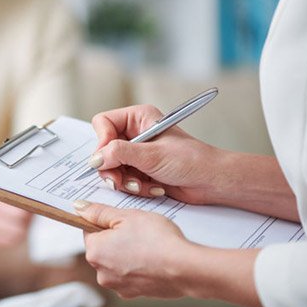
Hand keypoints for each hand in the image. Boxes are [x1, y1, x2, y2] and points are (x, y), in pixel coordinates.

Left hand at [75, 201, 194, 298]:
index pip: (88, 230)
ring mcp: (118, 285)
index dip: (105, 221)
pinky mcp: (134, 293)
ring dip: (127, 252)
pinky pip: (130, 274)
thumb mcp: (127, 216)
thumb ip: (100, 212)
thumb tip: (80, 208)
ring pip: (117, 261)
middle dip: (116, 237)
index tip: (119, 219)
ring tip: (147, 244)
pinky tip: (152, 257)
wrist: (185, 268)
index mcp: (95, 251)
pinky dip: (138, 266)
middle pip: (103, 247)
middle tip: (137, 229)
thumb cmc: (158, 241)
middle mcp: (101, 272)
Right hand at [91, 105, 226, 203]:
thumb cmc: (191, 161)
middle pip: (103, 149)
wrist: (211, 181)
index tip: (107, 158)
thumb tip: (96, 158)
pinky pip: (123, 180)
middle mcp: (134, 134)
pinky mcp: (140, 171)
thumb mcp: (152, 155)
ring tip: (142, 185)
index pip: (103, 123)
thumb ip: (120, 154)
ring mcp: (136, 153)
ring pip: (111, 167)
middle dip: (112, 168)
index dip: (102, 141)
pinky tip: (152, 188)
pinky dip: (135, 187)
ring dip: (125, 181)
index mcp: (138, 118)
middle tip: (120, 180)